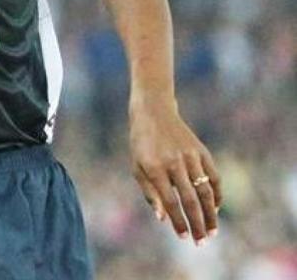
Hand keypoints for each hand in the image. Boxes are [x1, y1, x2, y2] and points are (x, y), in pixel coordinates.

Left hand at [130, 103, 220, 243]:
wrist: (153, 112)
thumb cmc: (141, 143)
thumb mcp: (137, 167)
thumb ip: (150, 193)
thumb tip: (162, 218)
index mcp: (155, 168)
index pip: (170, 201)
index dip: (178, 221)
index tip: (183, 237)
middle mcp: (175, 163)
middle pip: (190, 200)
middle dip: (197, 224)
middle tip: (202, 242)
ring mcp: (190, 156)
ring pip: (205, 191)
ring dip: (211, 214)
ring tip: (212, 231)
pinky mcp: (202, 151)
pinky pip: (214, 177)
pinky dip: (217, 194)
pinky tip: (216, 208)